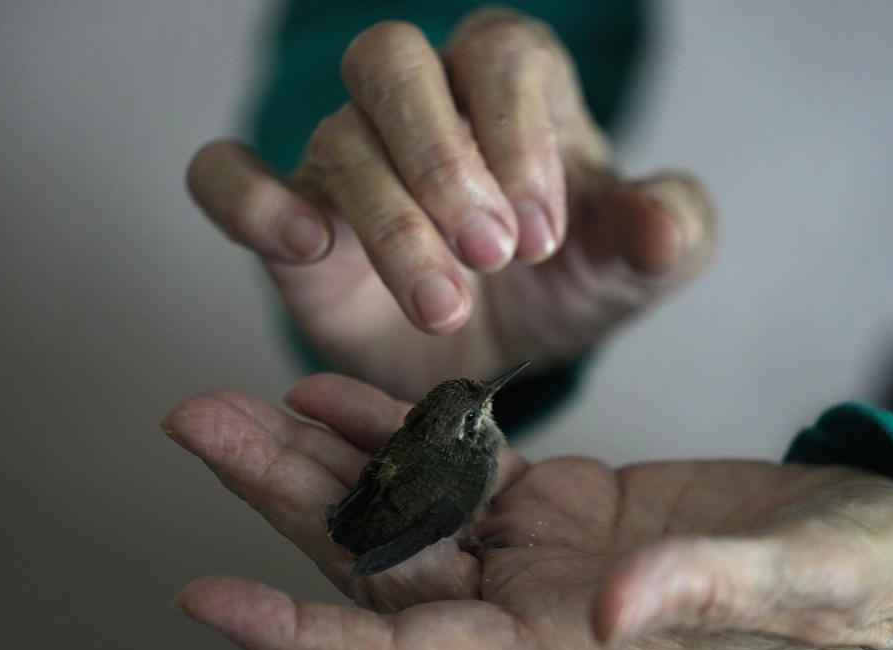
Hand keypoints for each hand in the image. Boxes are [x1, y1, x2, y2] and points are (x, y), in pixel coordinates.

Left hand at [164, 375, 892, 649]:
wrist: (868, 555)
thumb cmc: (845, 588)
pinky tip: (338, 396)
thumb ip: (695, 593)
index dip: (304, 632)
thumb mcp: (789, 588)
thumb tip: (604, 606)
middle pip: (378, 561)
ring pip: (401, 507)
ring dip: (320, 458)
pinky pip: (453, 466)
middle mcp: (529, 610)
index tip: (204, 597)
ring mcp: (535, 553)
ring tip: (241, 403)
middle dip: (281, 501)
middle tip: (198, 425)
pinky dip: (395, 430)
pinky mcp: (555, 503)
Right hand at [186, 8, 714, 399]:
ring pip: (336, 140)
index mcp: (510, 87)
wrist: (495, 348)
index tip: (541, 236)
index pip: (499, 57)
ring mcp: (345, 154)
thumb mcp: (632, 265)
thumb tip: (661, 229)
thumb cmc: (562, 285)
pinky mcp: (289, 213)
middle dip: (440, 159)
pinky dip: (247, 199)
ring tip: (442, 305)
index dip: (518, 137)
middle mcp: (420, 104)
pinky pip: (227, 176)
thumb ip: (665, 232)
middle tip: (490, 254)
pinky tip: (305, 246)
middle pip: (393, 64)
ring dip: (389, 222)